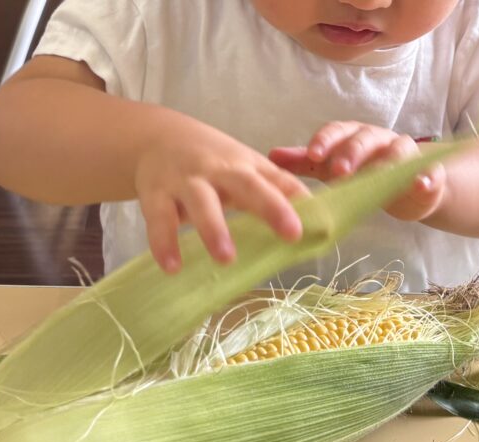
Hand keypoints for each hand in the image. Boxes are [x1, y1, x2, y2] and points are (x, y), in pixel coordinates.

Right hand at [134, 118, 309, 272]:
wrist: (156, 137)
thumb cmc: (210, 160)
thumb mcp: (244, 167)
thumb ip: (275, 189)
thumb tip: (317, 221)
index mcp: (243, 166)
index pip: (277, 182)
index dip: (299, 200)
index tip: (322, 221)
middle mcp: (217, 171)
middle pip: (246, 186)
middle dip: (270, 207)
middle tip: (292, 232)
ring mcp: (185, 181)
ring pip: (201, 203)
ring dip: (214, 229)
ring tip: (226, 258)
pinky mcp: (155, 194)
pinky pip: (159, 219)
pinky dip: (164, 243)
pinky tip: (171, 267)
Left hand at [269, 121, 446, 222]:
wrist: (408, 185)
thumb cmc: (364, 172)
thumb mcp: (333, 168)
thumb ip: (305, 164)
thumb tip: (270, 157)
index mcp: (353, 137)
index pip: (337, 133)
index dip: (326, 141)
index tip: (312, 154)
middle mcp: (379, 140)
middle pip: (364, 140)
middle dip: (352, 153)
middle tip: (339, 170)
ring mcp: (406, 156)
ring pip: (399, 151)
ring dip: (388, 162)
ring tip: (378, 174)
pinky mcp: (427, 176)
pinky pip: (430, 173)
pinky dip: (427, 177)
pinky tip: (422, 183)